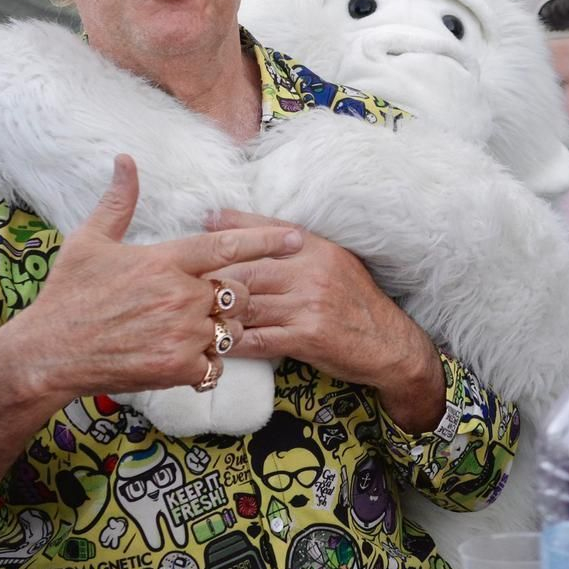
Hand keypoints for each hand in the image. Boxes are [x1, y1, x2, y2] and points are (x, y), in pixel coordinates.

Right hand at [1, 155, 301, 397]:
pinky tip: (183, 358)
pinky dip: (207, 363)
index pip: (227, 247)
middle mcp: (180, 295)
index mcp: (165, 260)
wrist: (48, 353)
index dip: (265, 241)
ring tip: (189, 331)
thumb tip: (125, 160)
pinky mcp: (178, 368)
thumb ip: (118, 202)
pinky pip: (216, 364)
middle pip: (238, 292)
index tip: (296, 238)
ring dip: (220, 331)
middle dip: (233, 297)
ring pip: (231, 329)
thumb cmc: (68, 295)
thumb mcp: (89, 242)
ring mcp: (181, 333)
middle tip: (204, 303)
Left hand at [205, 209, 445, 431]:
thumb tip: (246, 228)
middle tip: (179, 280)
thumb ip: (295, 245)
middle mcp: (311, 271)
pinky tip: (212, 344)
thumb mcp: (332, 262)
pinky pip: (258, 339)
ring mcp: (308, 304)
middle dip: (211, 275)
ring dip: (215, 311)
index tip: (202, 223)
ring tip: (186, 313)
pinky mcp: (307, 337)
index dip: (231, 227)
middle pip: (247, 268)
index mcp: (316, 248)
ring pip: (247, 303)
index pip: (267, 231)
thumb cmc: (355, 302)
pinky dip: (232, 343)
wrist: (389, 344)